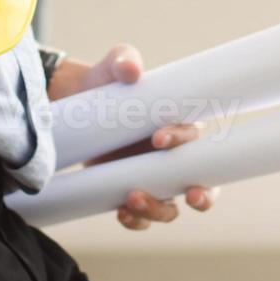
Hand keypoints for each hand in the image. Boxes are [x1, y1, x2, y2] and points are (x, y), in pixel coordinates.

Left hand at [46, 43, 218, 229]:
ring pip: (170, 207)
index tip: (158, 139)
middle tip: (191, 194)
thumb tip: (132, 70)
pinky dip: (136, 220)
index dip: (183, 141)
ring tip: (133, 199)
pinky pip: (141, 216)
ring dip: (159, 209)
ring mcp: (151, 179)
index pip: (194, 138)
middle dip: (203, 194)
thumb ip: (124, 60)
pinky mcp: (130, 191)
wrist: (75, 103)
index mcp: (179, 126)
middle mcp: (172, 158)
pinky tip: (122, 213)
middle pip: (202, 184)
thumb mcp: (116, 63)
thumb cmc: (107, 81)